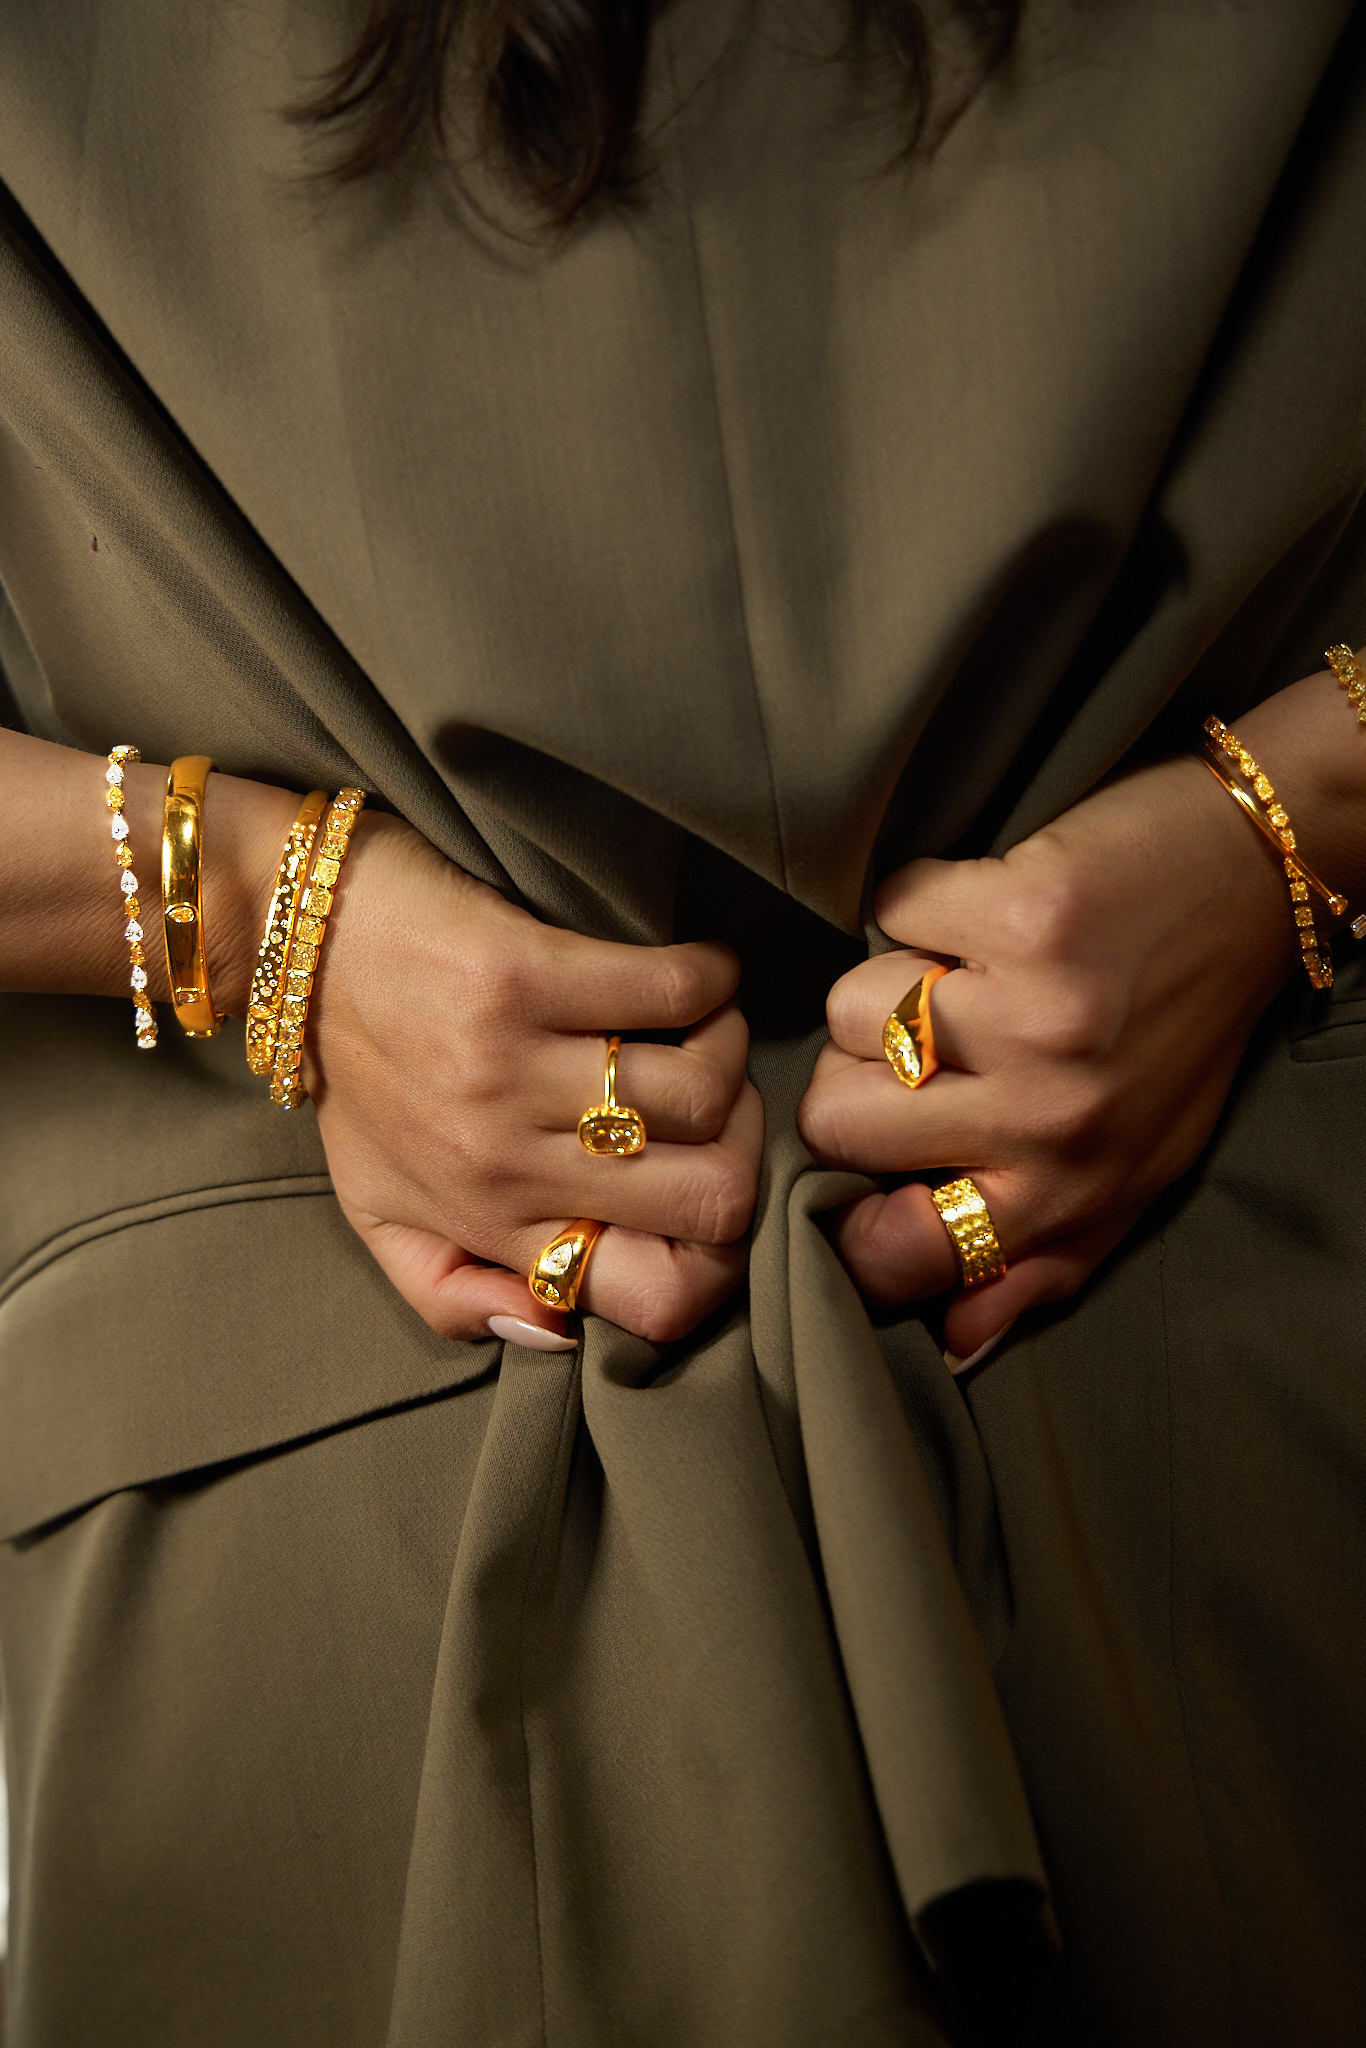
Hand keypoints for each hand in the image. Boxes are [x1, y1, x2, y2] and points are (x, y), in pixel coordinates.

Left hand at [305, 814, 762, 1347]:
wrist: (297, 938)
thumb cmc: (358, 1076)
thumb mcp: (382, 1215)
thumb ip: (456, 1297)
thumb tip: (558, 1332)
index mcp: (487, 1225)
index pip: (661, 1299)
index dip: (719, 1262)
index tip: (702, 1197)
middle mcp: (502, 1158)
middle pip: (714, 1196)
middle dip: (742, 1149)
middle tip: (713, 1108)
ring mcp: (512, 1065)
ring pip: (706, 1091)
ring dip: (725, 1054)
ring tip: (694, 1034)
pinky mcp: (522, 971)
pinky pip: (678, 990)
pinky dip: (709, 981)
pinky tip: (688, 978)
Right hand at [797, 752, 1304, 1364]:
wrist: (1252, 879)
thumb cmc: (1180, 1031)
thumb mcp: (1133, 1167)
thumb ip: (1043, 1260)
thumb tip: (951, 1342)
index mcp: (1067, 1193)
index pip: (895, 1253)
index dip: (847, 1215)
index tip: (861, 1168)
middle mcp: (1051, 1118)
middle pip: (835, 1117)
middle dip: (858, 1073)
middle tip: (926, 1045)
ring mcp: (1035, 1015)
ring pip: (849, 1009)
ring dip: (892, 978)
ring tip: (968, 971)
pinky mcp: (1023, 913)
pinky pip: (891, 910)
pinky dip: (924, 899)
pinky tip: (985, 911)